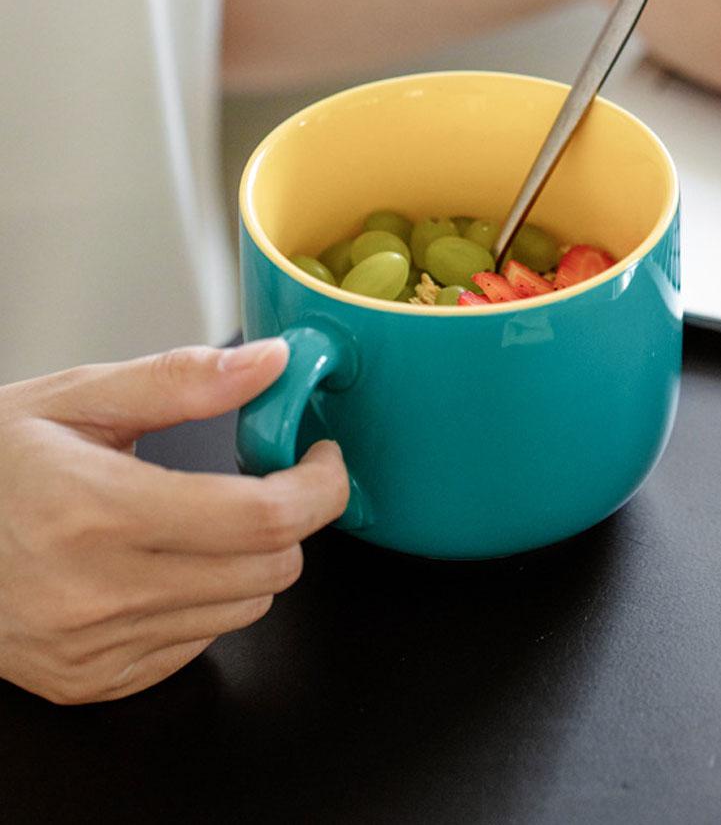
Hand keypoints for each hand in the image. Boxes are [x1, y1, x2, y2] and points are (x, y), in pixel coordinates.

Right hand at [0, 339, 347, 703]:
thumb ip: (180, 380)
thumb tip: (268, 364)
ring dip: (252, 559)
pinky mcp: (93, 680)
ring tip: (203, 520)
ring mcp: (95, 647)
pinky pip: (200, 642)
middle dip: (292, 519)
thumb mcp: (75, 399)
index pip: (263, 518)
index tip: (322, 461)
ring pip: (247, 607)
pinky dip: (208, 599)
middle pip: (271, 568)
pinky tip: (163, 564)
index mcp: (96, 510)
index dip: (319, 487)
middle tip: (269, 482)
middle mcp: (97, 591)